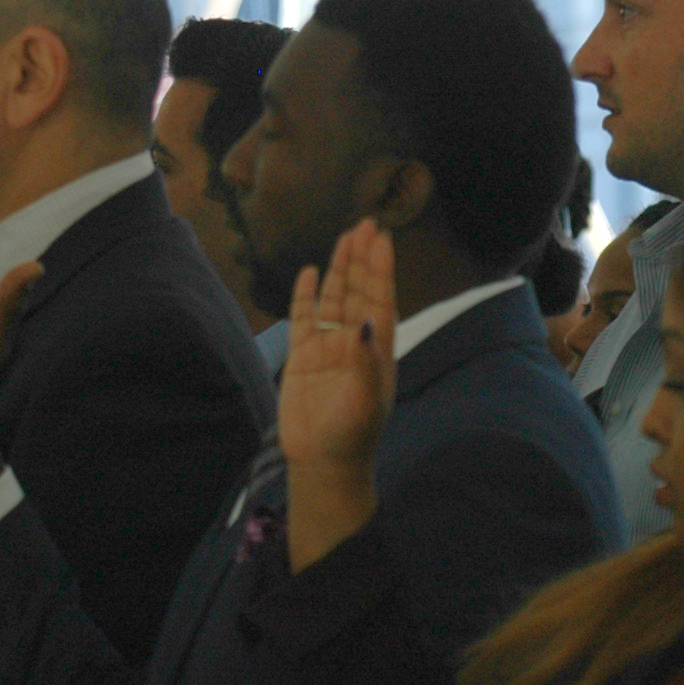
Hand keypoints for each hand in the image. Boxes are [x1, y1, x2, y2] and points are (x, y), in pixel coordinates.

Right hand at [279, 219, 397, 474]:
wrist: (322, 460)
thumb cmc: (351, 434)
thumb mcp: (365, 399)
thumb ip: (366, 360)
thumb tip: (366, 322)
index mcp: (377, 349)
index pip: (380, 299)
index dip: (380, 269)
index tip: (381, 238)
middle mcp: (354, 342)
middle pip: (358, 291)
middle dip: (362, 259)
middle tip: (365, 224)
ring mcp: (328, 348)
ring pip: (334, 299)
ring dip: (339, 269)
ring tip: (344, 238)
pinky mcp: (302, 357)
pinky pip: (304, 318)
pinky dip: (307, 295)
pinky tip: (311, 272)